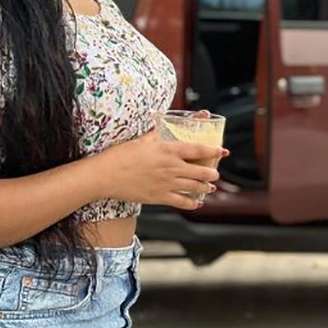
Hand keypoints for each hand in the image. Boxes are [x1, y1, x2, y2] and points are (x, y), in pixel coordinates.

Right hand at [97, 110, 228, 210]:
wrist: (106, 175)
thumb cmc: (120, 155)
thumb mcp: (142, 139)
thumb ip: (157, 133)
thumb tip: (163, 124)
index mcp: (167, 150)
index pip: (197, 149)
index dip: (212, 150)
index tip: (222, 151)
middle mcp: (171, 167)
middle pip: (201, 172)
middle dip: (212, 173)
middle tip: (215, 173)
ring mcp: (167, 184)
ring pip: (195, 188)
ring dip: (206, 188)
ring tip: (209, 188)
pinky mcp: (160, 197)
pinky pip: (183, 202)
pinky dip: (193, 203)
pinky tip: (197, 203)